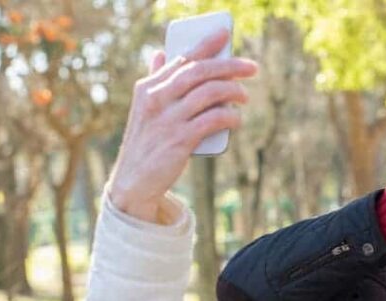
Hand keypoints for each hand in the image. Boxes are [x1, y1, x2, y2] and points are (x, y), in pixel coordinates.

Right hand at [106, 29, 257, 221]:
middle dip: (229, 66)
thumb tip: (159, 53)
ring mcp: (168, 119)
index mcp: (148, 88)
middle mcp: (156, 99)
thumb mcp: (144, 108)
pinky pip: (213, 120)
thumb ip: (155, 81)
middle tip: (251, 67)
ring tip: (245, 96)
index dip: (205, 45)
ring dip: (233, 91)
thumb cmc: (146, 142)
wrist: (134, 180)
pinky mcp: (180, 140)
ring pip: (208, 93)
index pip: (181, 59)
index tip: (225, 35)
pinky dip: (229, 116)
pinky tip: (237, 119)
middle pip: (199, 72)